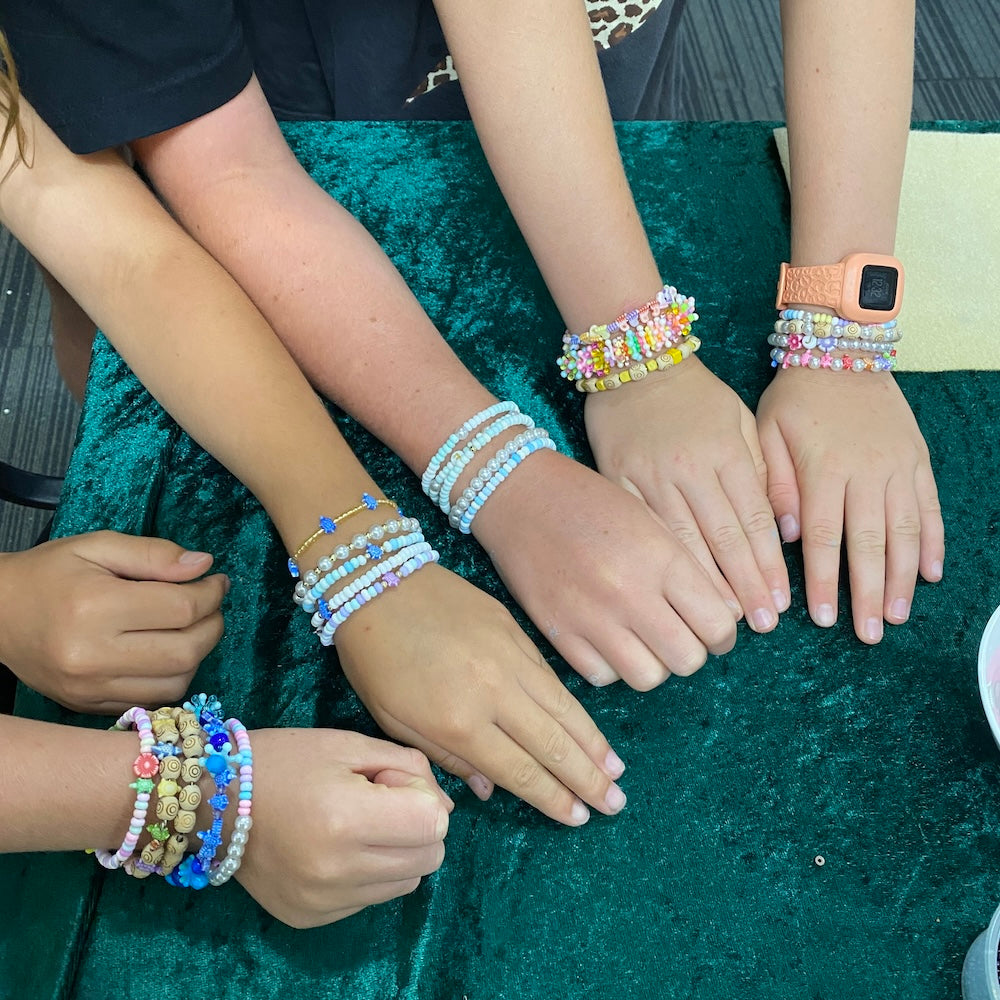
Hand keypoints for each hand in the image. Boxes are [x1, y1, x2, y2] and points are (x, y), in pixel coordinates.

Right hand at [0, 531, 227, 712]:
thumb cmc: (50, 573)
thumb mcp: (97, 546)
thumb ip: (154, 554)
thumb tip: (204, 565)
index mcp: (96, 607)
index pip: (182, 608)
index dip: (211, 593)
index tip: (217, 581)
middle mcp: (92, 655)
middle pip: (186, 651)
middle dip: (212, 625)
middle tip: (211, 605)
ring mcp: (90, 688)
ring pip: (176, 683)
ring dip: (197, 655)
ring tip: (191, 628)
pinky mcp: (88, 705)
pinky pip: (152, 701)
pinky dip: (172, 678)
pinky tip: (165, 652)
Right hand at [236, 729, 451, 928]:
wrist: (215, 799)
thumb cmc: (286, 761)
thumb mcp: (351, 745)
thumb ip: (409, 768)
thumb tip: (445, 809)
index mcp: (347, 819)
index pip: (434, 824)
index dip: (423, 798)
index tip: (390, 783)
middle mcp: (337, 870)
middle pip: (429, 857)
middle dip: (418, 826)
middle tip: (379, 802)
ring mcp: (323, 901)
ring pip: (407, 883)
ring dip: (399, 853)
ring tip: (359, 825)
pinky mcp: (311, 919)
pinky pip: (372, 899)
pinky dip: (370, 874)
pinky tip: (338, 848)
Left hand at [335, 564, 626, 826]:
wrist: (379, 584)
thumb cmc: (376, 661)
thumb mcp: (395, 722)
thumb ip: (447, 759)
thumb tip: (490, 789)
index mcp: (459, 722)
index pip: (520, 771)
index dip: (552, 798)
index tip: (579, 818)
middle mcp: (494, 693)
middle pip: (552, 744)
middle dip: (587, 778)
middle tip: (614, 805)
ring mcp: (511, 659)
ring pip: (563, 710)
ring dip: (593, 744)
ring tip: (617, 772)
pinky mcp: (517, 632)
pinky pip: (553, 678)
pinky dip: (576, 707)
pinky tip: (590, 725)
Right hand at [470, 447, 737, 689]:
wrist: (520, 495)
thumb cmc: (590, 501)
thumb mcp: (650, 519)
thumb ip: (687, 567)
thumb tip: (720, 616)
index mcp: (661, 558)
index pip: (717, 625)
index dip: (723, 636)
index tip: (713, 632)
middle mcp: (630, 592)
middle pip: (687, 659)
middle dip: (691, 653)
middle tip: (680, 637)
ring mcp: (591, 617)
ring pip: (647, 678)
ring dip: (653, 664)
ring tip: (644, 642)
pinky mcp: (557, 631)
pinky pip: (602, 676)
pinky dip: (612, 666)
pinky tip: (608, 641)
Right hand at [584, 355, 789, 631]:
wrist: (633, 362)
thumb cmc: (694, 395)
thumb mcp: (739, 419)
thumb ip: (763, 469)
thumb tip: (783, 525)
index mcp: (725, 452)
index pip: (755, 520)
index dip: (769, 566)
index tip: (780, 603)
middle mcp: (690, 468)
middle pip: (723, 538)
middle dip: (745, 586)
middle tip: (760, 624)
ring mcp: (649, 476)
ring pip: (682, 542)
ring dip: (705, 585)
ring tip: (722, 623)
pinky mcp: (616, 481)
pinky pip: (640, 529)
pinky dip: (657, 562)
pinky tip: (668, 592)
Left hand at [756, 368, 943, 641]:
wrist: (843, 350)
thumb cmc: (795, 397)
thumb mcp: (765, 431)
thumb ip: (773, 483)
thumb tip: (782, 535)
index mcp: (823, 469)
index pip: (822, 537)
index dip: (824, 581)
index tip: (824, 618)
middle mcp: (866, 473)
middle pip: (869, 544)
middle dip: (868, 593)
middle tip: (868, 634)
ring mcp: (898, 467)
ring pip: (905, 532)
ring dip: (902, 578)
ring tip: (897, 616)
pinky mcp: (918, 460)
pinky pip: (929, 508)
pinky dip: (933, 542)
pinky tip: (931, 574)